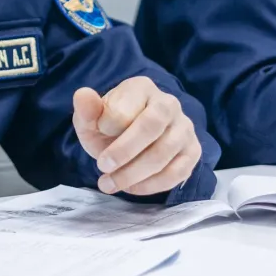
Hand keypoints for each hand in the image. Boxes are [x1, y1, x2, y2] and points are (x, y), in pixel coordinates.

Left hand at [73, 79, 201, 196]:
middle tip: (102, 167)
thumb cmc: (109, 127)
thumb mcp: (91, 119)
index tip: (96, 134)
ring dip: (133, 174)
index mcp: (141, 88)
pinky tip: (131, 187)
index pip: (126, 108)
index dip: (107, 126)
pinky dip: (151, 185)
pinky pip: (177, 172)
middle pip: (150, 127)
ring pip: (163, 153)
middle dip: (123, 152)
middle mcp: (169, 103)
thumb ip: (86, 109)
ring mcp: (184, 128)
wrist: (129, 141)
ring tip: (110, 183)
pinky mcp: (192, 151)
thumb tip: (82, 95)